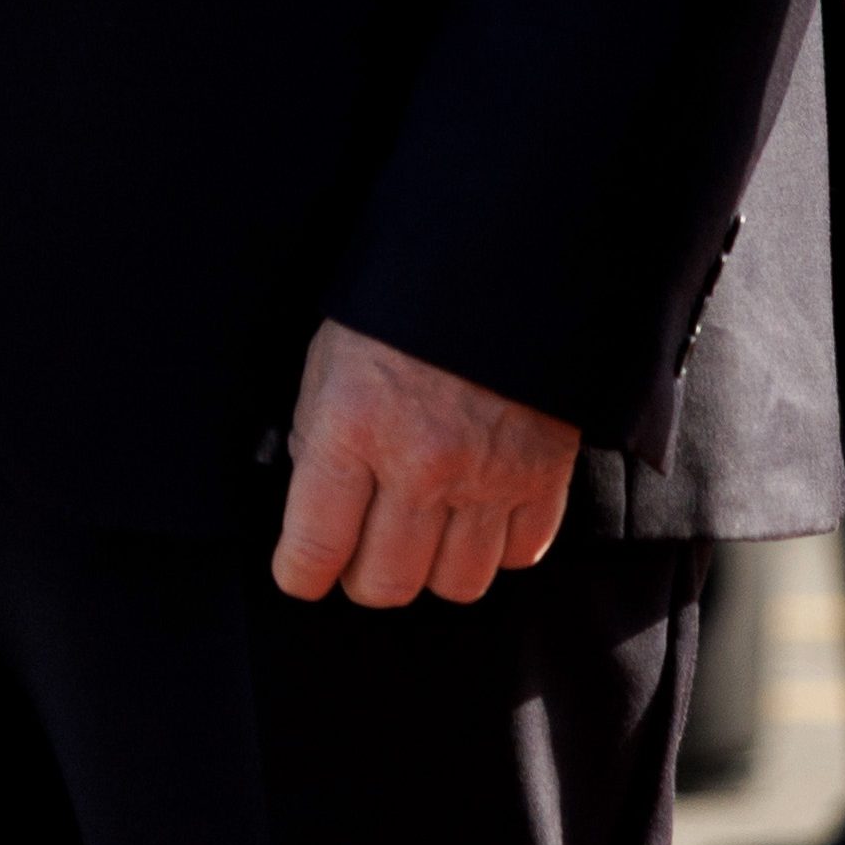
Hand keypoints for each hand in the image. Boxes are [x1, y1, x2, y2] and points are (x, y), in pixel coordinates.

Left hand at [270, 320, 578, 608]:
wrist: (499, 260)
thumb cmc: (400, 308)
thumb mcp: (330, 360)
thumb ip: (320, 438)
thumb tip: (319, 510)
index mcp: (354, 427)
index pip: (316, 546)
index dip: (300, 575)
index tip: (301, 575)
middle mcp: (421, 464)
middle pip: (386, 583)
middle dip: (363, 578)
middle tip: (360, 552)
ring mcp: (488, 475)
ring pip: (455, 584)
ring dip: (432, 569)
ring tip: (422, 534)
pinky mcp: (544, 474)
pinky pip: (520, 555)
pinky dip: (498, 548)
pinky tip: (478, 515)